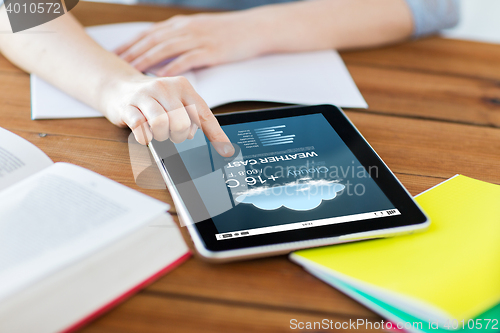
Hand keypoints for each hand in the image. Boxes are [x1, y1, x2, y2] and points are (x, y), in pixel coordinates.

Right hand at [102, 74, 234, 156]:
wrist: (119, 87)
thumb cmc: (155, 99)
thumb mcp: (177, 101)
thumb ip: (196, 118)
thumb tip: (221, 145)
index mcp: (182, 86)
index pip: (203, 114)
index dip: (215, 135)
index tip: (225, 151)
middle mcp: (164, 87)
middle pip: (182, 122)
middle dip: (179, 135)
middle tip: (173, 134)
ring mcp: (144, 96)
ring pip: (161, 123)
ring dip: (162, 136)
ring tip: (159, 133)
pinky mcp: (127, 106)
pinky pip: (140, 127)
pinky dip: (145, 137)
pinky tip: (146, 133)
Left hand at [115, 12, 267, 75]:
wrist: (253, 28)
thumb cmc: (226, 32)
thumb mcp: (198, 30)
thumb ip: (179, 38)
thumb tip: (161, 53)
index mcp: (180, 25)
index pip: (149, 33)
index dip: (130, 43)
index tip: (115, 54)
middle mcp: (185, 29)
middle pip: (152, 40)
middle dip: (132, 52)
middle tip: (115, 65)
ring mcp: (198, 39)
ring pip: (165, 48)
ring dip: (147, 60)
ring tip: (132, 71)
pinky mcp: (210, 50)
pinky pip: (187, 59)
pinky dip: (173, 67)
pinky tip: (162, 76)